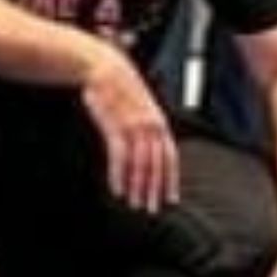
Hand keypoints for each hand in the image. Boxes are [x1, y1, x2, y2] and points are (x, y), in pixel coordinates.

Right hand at [80, 48, 180, 214]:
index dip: (171, 180)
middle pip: (156, 165)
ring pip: (140, 164)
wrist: (104, 67)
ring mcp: (133, 126)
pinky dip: (119, 176)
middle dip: (154, 190)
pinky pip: (119, 157)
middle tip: (151, 209)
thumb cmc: (120, 89)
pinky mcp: (115, 126)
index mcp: (159, 123)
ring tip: (134, 203)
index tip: (170, 199)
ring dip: (137, 187)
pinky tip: (117, 189)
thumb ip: (147, 128)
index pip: (170, 157)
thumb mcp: (141, 107)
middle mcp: (150, 126)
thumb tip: (150, 149)